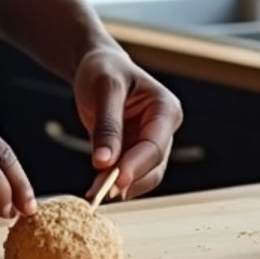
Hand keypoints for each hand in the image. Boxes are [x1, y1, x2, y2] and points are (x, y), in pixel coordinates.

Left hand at [72, 46, 182, 199]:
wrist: (95, 65)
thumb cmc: (103, 68)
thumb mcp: (104, 88)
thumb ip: (107, 125)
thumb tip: (105, 162)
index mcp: (165, 109)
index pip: (154, 146)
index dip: (136, 166)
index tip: (115, 181)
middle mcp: (163, 129)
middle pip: (152, 166)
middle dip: (127, 180)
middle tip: (99, 193)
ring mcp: (149, 143)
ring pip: (143, 176)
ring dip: (119, 187)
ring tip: (94, 193)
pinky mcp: (133, 152)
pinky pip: (127, 173)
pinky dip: (112, 182)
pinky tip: (95, 188)